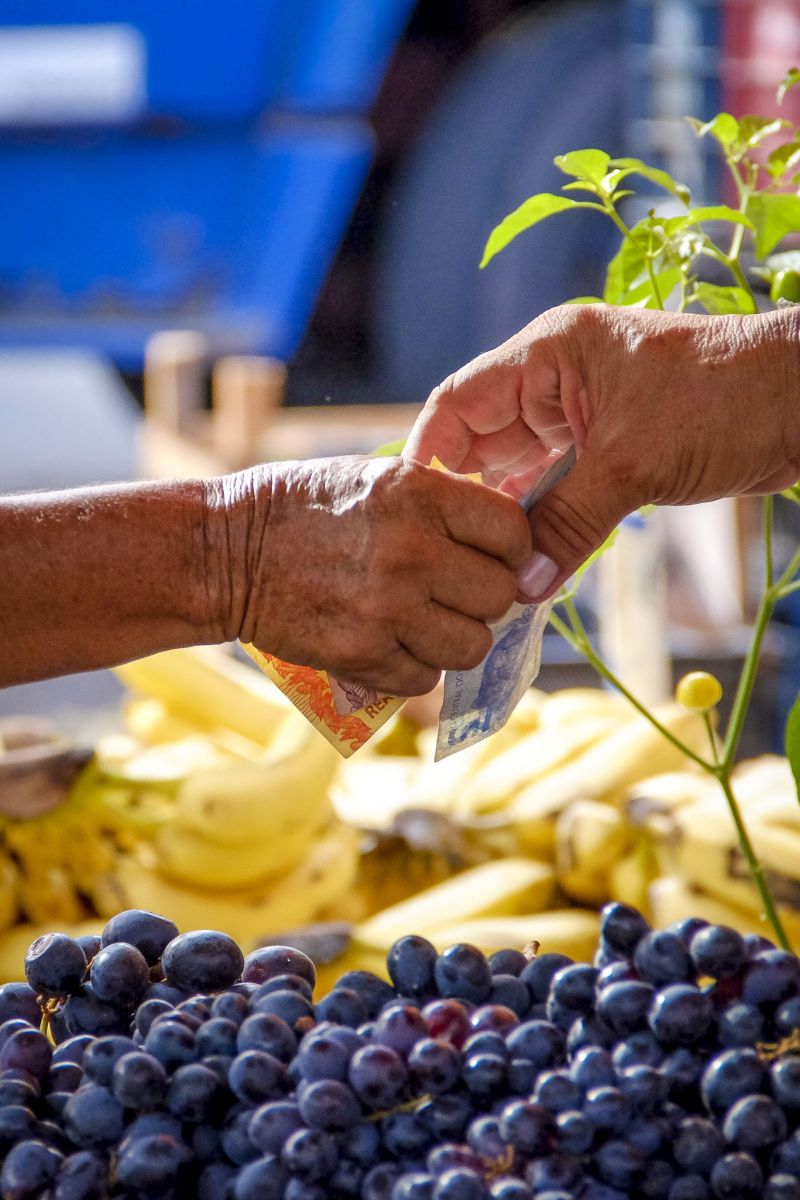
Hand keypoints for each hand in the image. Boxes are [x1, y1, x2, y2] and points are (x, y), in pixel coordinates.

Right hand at [213, 455, 530, 695]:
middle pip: (499, 596)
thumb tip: (504, 540)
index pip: (512, 533)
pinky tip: (390, 643)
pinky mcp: (361, 654)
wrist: (226, 552)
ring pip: (472, 645)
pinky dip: (414, 667)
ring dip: (454, 638)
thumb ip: (440, 503)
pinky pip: (426, 678)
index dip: (510, 549)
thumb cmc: (303, 506)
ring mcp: (387, 608)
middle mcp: (411, 551)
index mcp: (418, 494)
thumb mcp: (375, 477)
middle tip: (454, 592)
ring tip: (424, 621)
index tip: (492, 555)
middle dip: (483, 597)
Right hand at [404, 303, 799, 600]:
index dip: (427, 456)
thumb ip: (568, 525)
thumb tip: (521, 590)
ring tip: (478, 568)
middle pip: (482, 440)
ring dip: (504, 516)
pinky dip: (542, 519)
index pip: (458, 401)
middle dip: (465, 498)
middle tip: (440, 557)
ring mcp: (579, 411)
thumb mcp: (632, 464)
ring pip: (518, 468)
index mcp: (547, 353)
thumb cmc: (720, 402)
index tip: (409, 515)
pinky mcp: (607, 443)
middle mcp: (554, 378)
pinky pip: (555, 484)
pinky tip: (525, 559)